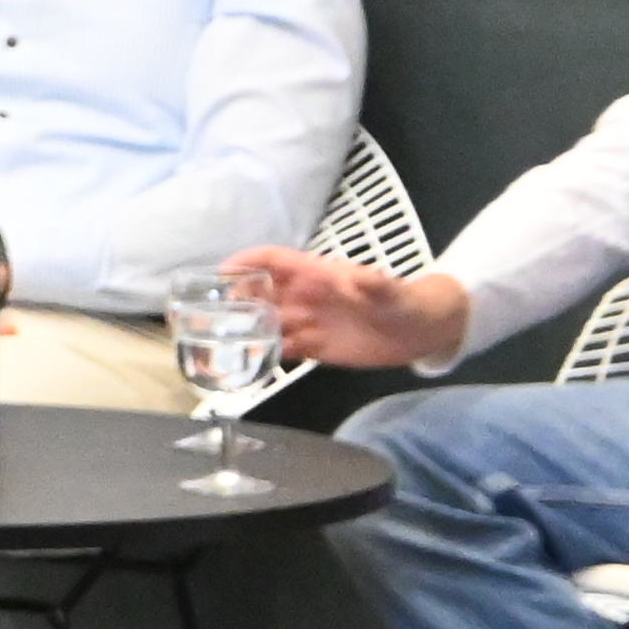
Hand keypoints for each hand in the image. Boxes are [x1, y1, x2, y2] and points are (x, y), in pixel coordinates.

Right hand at [233, 245, 465, 373]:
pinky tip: (245, 366)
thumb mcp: (393, 294)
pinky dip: (262, 355)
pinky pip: (280, 348)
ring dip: (241, 332)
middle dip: (230, 303)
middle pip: (257, 294)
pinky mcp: (313, 346)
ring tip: (215, 347)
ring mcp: (307, 322)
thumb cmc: (406, 303)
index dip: (244, 264)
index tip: (218, 277)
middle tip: (206, 321)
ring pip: (264, 324)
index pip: (271, 262)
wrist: (423, 331)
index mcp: (316, 275)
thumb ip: (375, 286)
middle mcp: (304, 297)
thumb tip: (356, 279)